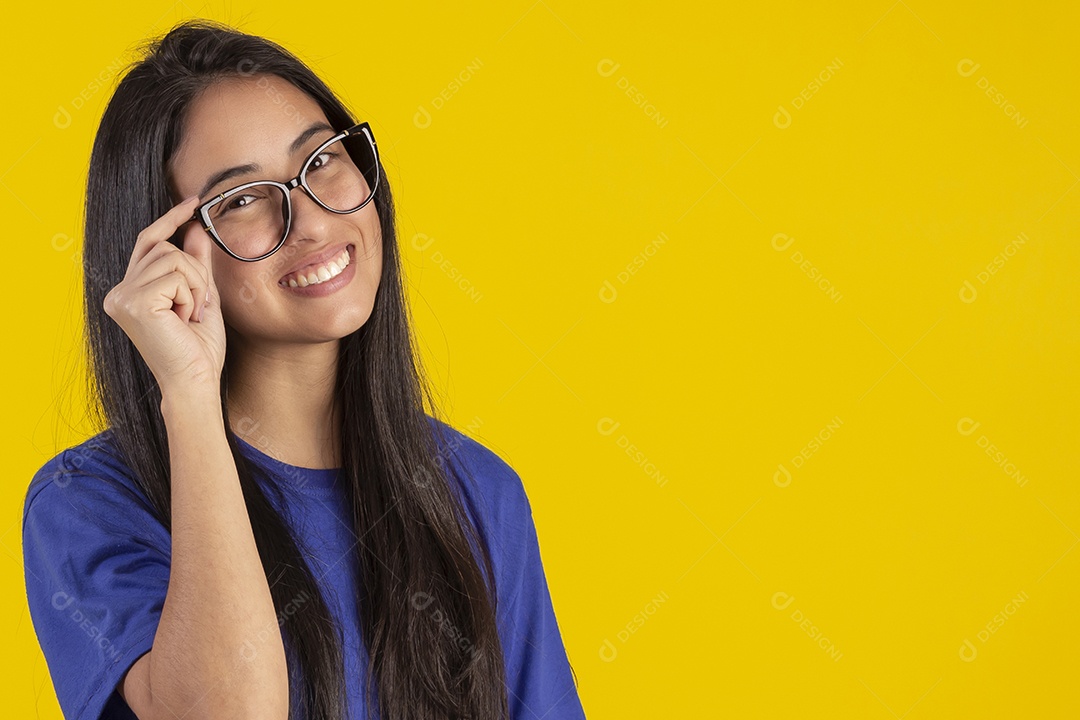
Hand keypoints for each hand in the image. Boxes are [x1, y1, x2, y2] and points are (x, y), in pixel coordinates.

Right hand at [103, 196, 225, 396]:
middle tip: (198, 306)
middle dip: (194, 272)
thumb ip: (195, 264)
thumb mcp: (201, 296)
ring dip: (196, 286)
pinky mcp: (134, 302)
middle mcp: (118, 292)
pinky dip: (192, 296)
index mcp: (129, 290)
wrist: (195, 381)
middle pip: (165, 248)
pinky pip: (176, 276)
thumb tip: (195, 228)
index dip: (170, 219)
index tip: (194, 203)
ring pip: (173, 259)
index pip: (148, 242)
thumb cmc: (198, 348)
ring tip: (191, 315)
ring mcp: (122, 296)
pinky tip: (186, 319)